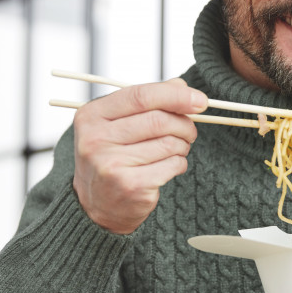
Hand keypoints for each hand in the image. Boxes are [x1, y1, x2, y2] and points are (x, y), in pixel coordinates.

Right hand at [72, 79, 207, 234]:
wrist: (95, 207)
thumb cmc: (110, 158)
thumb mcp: (116, 124)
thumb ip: (145, 102)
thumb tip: (181, 85)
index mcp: (91, 116)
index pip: (140, 96)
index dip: (175, 95)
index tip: (200, 100)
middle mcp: (96, 139)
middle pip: (158, 120)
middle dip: (184, 124)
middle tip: (189, 131)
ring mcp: (112, 165)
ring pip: (169, 143)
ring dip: (182, 145)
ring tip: (175, 150)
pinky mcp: (131, 186)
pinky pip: (172, 165)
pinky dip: (179, 164)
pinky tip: (167, 167)